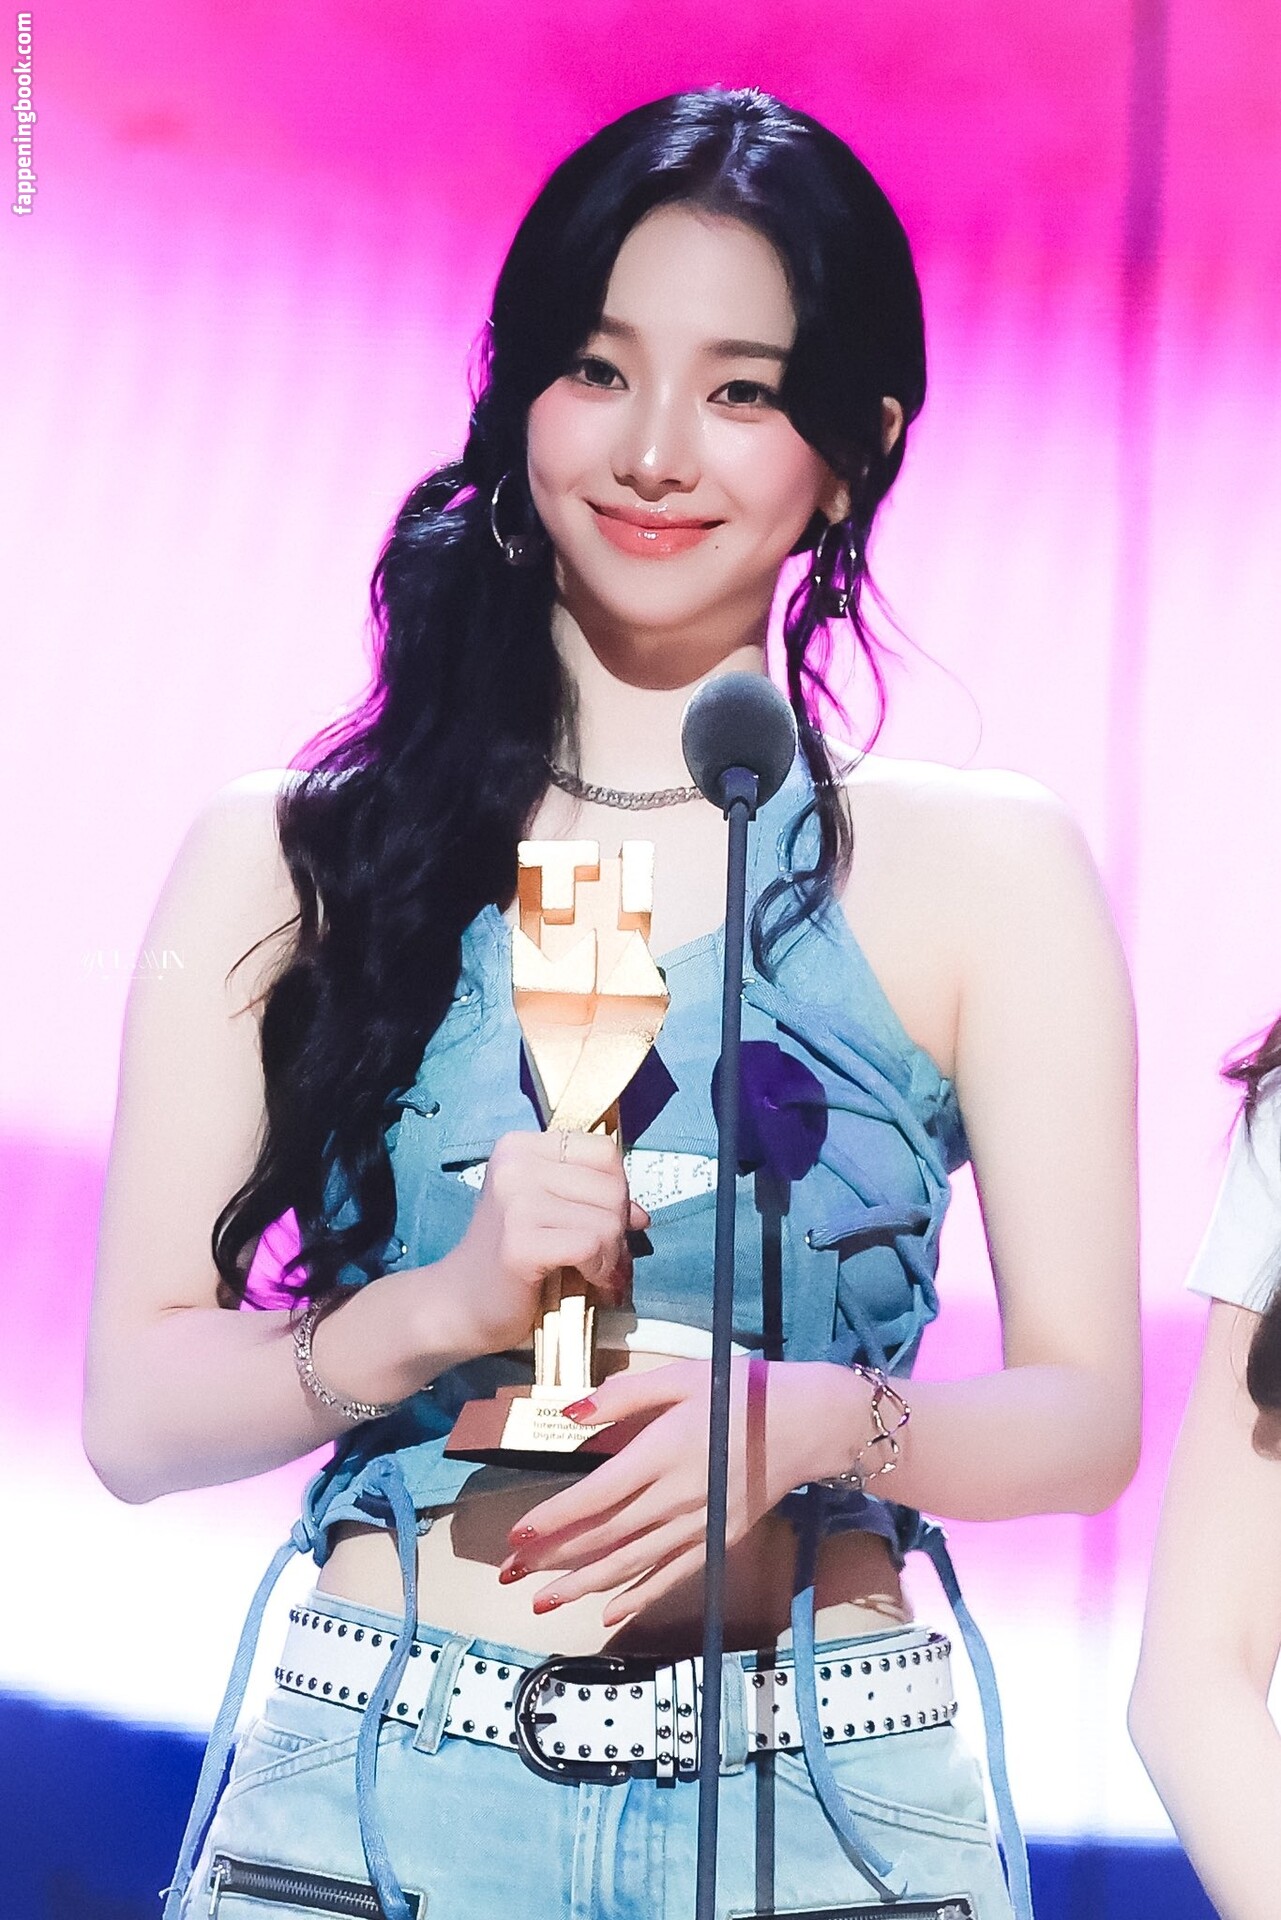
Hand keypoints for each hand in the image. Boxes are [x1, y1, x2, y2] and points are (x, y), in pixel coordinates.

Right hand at [443, 1130, 648, 1357]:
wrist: (459, 1306)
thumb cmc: (510, 1260)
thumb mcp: (550, 1214)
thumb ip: (591, 1201)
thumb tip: (642, 1215)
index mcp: (520, 1147)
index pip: (604, 1151)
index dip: (617, 1191)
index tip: (603, 1223)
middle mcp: (515, 1165)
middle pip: (612, 1186)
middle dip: (618, 1230)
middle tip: (604, 1260)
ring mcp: (515, 1201)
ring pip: (607, 1219)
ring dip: (612, 1256)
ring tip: (595, 1274)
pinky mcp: (520, 1241)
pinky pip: (591, 1245)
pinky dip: (600, 1270)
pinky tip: (587, 1283)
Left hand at [497, 1358, 856, 1626]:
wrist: (806, 1424)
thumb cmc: (738, 1391)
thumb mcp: (679, 1377)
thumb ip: (622, 1397)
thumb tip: (570, 1416)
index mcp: (661, 1453)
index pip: (595, 1497)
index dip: (553, 1520)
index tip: (517, 1537)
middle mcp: (675, 1498)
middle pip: (604, 1536)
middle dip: (554, 1558)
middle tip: (512, 1575)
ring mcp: (697, 1526)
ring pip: (631, 1563)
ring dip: (583, 1585)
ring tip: (543, 1601)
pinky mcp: (717, 1540)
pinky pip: (671, 1575)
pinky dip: (638, 1596)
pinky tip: (607, 1612)